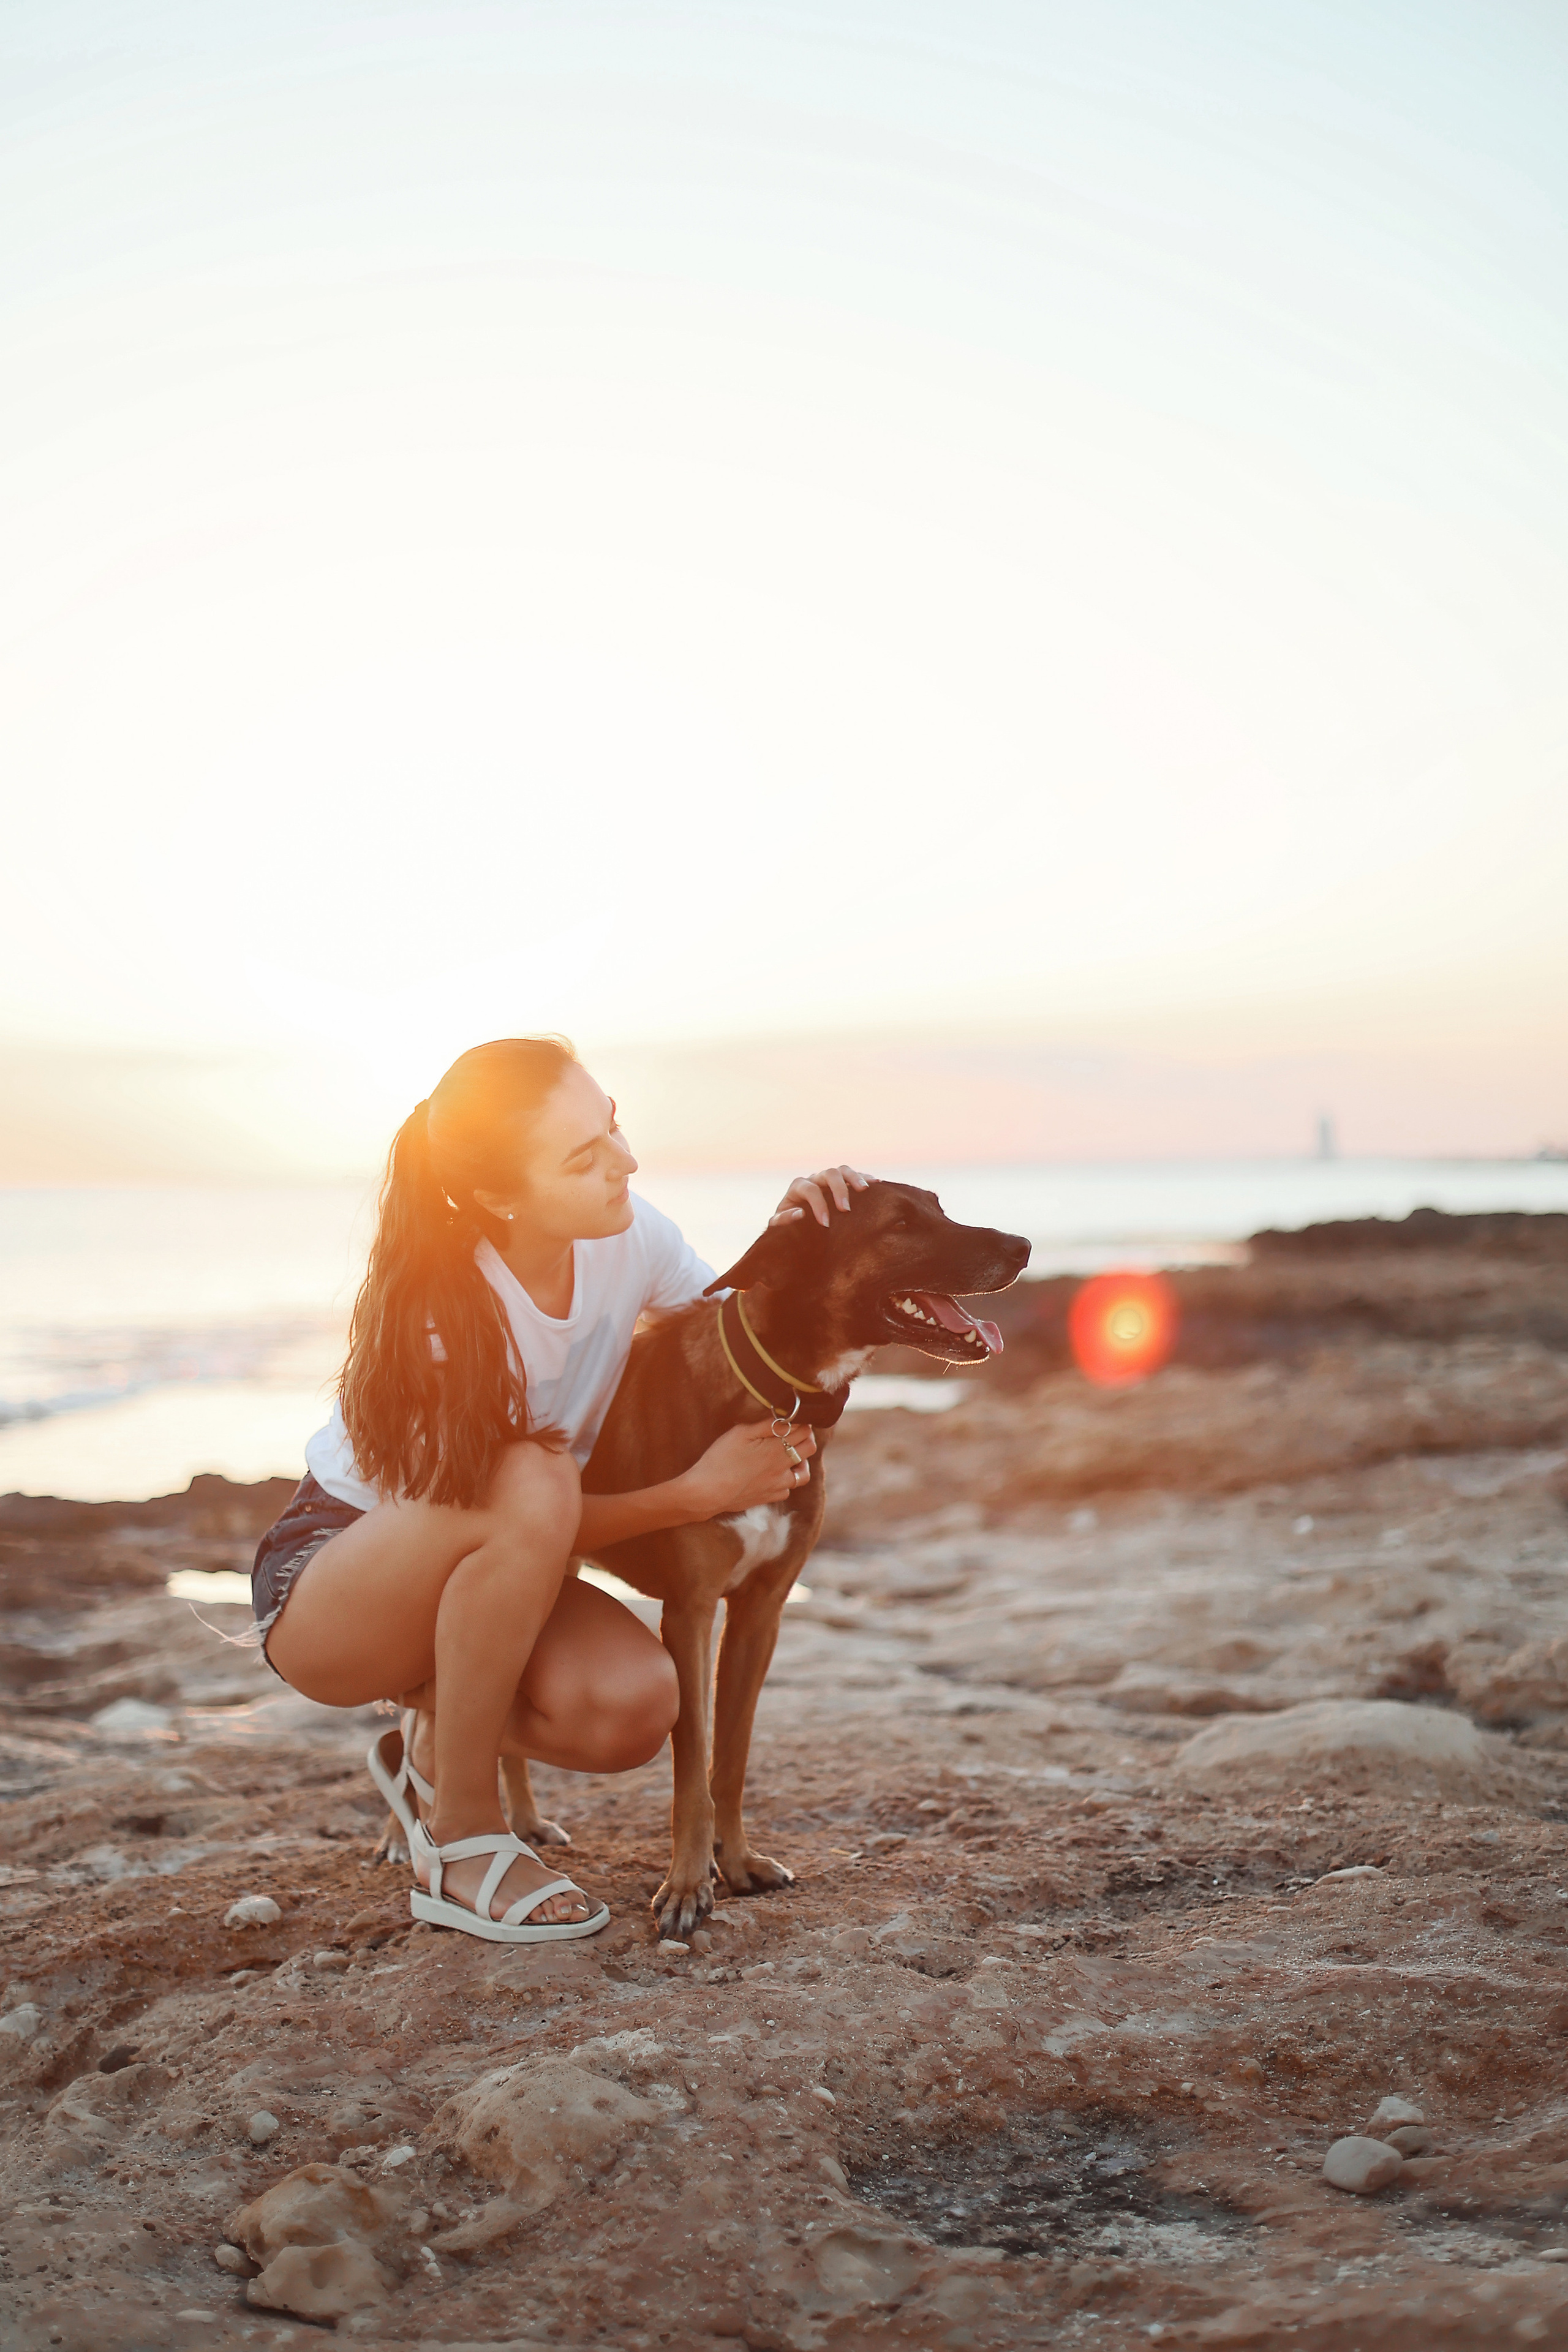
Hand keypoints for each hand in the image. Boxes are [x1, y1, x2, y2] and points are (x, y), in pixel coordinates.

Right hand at [677, 1420, 817, 1518]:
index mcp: (777, 1448)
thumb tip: (785, 1419)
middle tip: (795, 1433)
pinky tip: (775, 1475)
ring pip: (803, 1474)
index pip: (805, 1432)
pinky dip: (786, 1481)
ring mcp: (778, 1485)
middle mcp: (783, 1467)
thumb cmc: (721, 1459)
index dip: (803, 1422)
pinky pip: (787, 1490)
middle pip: (810, 1449)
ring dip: (801, 1462)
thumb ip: (766, 1425)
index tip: (795, 1419)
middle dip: (806, 1438)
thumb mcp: (740, 1433)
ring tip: (790, 1455)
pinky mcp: (769, 1497)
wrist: (707, 1492)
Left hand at [769, 1164, 871, 1228]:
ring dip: (855, 1178)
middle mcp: (814, 1179)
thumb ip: (782, 1221)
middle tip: (845, 1209)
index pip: (810, 1189)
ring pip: (842, 1170)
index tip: (825, 1224)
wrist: (797, 1223)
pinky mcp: (841, 1183)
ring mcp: (828, 1179)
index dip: (818, 1205)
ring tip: (865, 1190)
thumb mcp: (778, 1226)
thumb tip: (799, 1214)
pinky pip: (854, 1176)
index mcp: (798, 1187)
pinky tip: (878, 1183)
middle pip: (829, 1174)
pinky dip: (865, 1178)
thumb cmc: (788, 1226)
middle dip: (839, 1190)